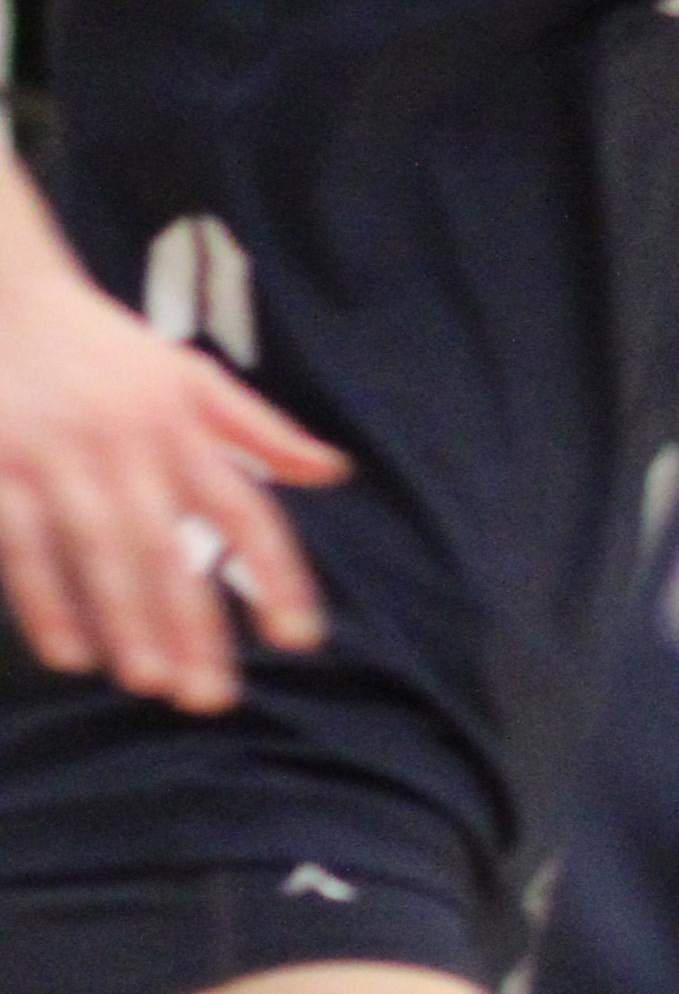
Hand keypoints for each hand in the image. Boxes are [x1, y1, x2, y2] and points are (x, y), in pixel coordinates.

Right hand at [0, 204, 342, 707]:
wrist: (5, 296)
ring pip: (100, 550)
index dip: (274, 574)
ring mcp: (59, 457)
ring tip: (151, 682)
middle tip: (211, 697)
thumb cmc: (107, 349)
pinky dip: (45, 599)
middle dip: (192, 623)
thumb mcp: (190, 375)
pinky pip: (25, 544)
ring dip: (125, 618)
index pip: (243, 509)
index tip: (298, 639)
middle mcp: (128, 444)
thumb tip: (331, 472)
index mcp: (183, 425)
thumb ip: (260, 429)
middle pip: (169, 545)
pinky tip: (69, 653)